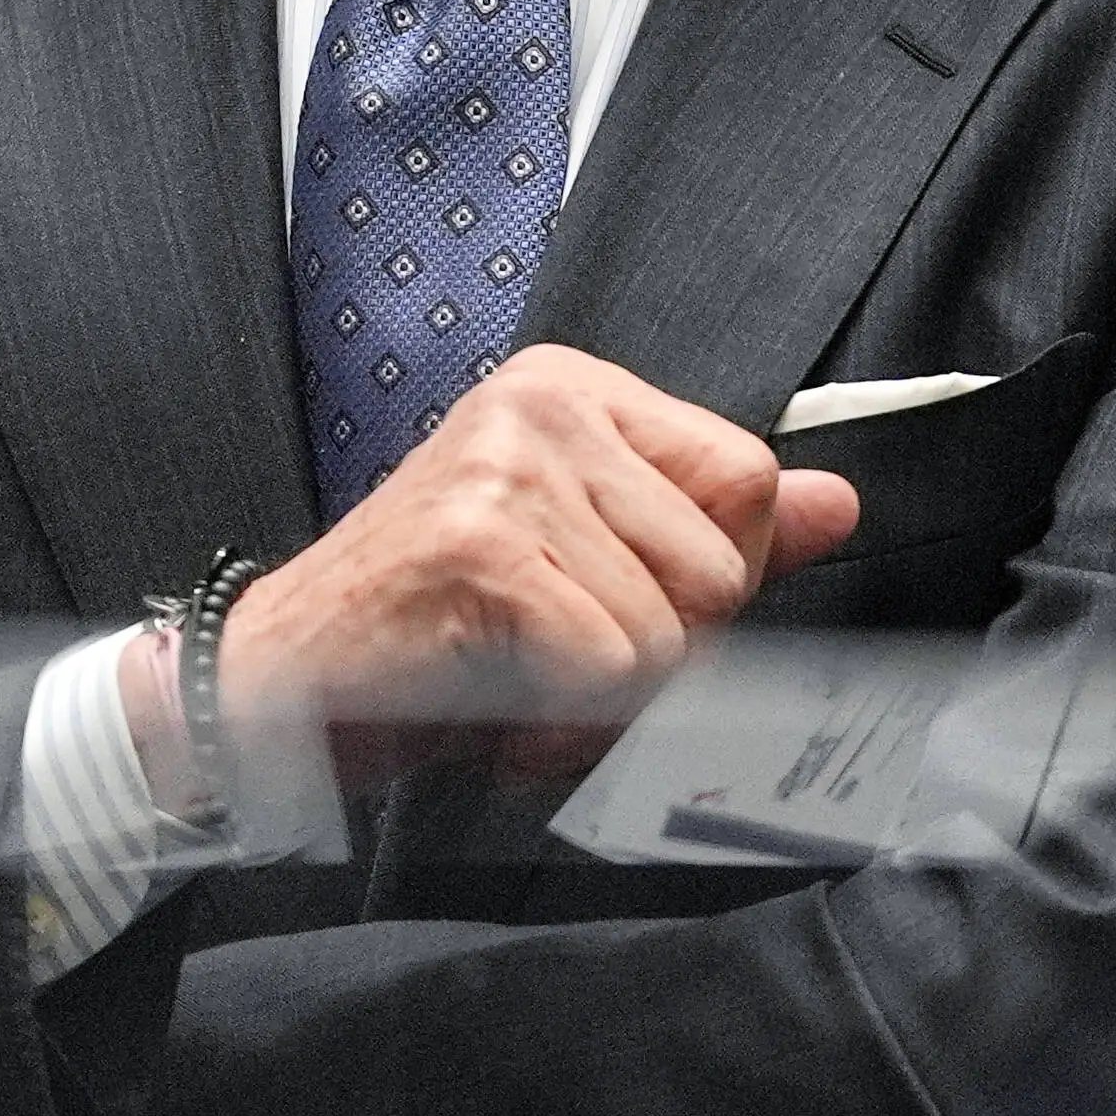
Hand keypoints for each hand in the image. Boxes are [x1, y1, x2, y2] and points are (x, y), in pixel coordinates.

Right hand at [145, 345, 858, 794]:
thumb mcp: (587, 564)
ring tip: (520, 684)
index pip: (747, 476)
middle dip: (662, 650)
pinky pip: (613, 665)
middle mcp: (544, 404)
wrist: (278, 689)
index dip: (714, 579)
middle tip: (562, 662)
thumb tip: (837, 502)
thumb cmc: (431, 633)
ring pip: (673, 627)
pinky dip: (562, 724)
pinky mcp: (483, 544)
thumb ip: (712, 531)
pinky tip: (496, 707)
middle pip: (723, 560)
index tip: (625, 607)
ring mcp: (510, 466)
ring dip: (608, 702)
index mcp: (575, 391)